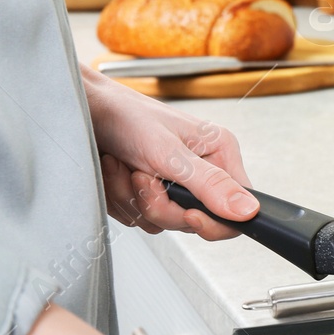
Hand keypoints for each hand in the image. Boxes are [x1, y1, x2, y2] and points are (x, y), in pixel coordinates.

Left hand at [81, 64, 258, 239]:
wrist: (84, 112)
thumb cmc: (126, 116)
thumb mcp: (170, 152)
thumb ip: (210, 184)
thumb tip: (249, 211)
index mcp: (219, 155)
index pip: (237, 209)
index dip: (214, 222)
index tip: (187, 214)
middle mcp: (201, 172)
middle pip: (194, 221)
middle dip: (160, 204)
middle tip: (142, 176)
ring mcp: (173, 186)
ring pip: (162, 222)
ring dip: (133, 199)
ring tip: (125, 165)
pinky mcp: (148, 194)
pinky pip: (138, 218)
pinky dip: (120, 198)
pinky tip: (116, 171)